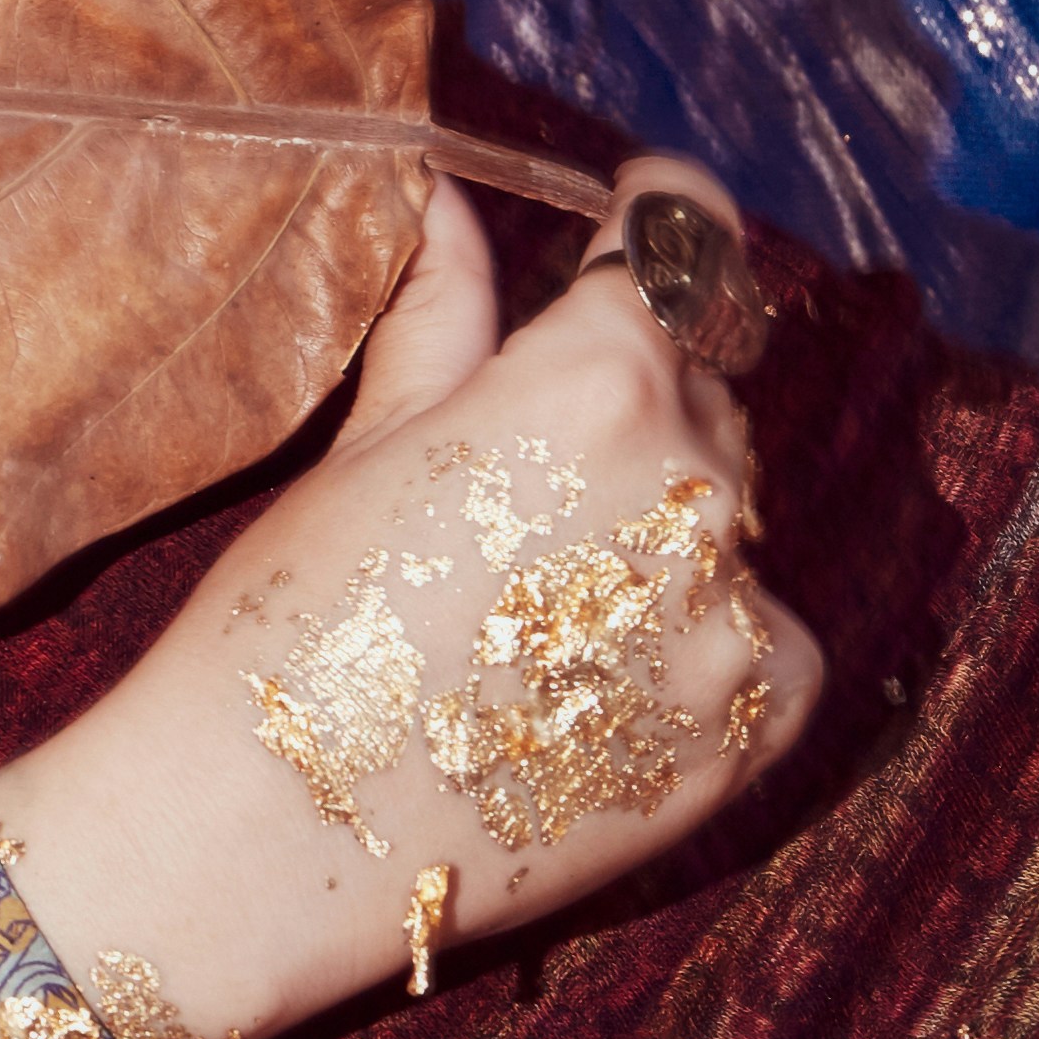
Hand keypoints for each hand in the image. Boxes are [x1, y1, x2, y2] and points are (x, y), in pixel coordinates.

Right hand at [2, 159, 815, 1038]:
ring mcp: (746, 614)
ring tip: (532, 595)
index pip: (681, 253)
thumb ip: (442, 318)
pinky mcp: (768, 722)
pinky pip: (758, 633)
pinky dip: (693, 636)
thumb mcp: (363, 448)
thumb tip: (446, 201)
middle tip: (520, 467)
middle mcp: (699, 486)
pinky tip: (578, 679)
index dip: (664, 213)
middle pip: (706, 394)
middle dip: (635, 401)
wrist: (270, 838)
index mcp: (598, 384)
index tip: (650, 199)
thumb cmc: (288, 624)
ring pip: (730, 517)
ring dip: (660, 523)